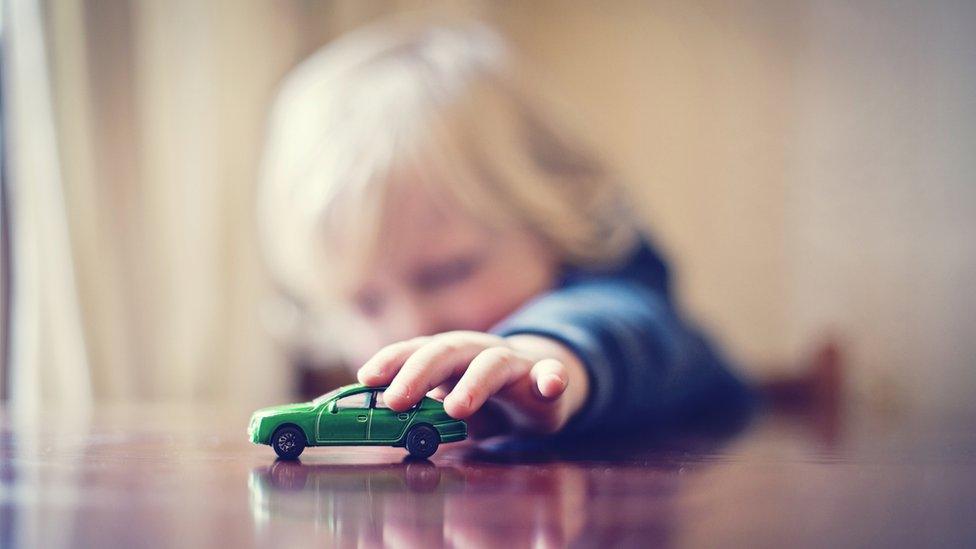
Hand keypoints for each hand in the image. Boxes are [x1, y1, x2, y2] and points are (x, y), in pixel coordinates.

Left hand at [356, 331, 589, 436]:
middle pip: (448, 351)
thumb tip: (369, 425)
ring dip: (475, 382)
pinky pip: (553, 375)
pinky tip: (552, 384)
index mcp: (449, 356)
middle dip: (420, 372)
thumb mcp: (447, 402)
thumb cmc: (483, 396)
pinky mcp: (547, 380)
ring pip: (494, 363)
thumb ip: (417, 410)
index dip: (391, 361)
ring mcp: (514, 364)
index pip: (416, 351)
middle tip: (397, 400)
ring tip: (457, 408)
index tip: (367, 378)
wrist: (539, 386)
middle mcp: (478, 352)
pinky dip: (552, 378)